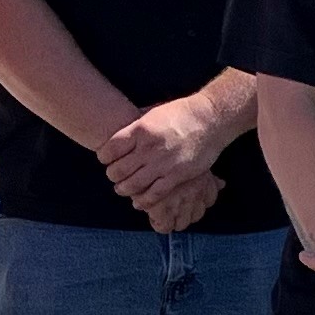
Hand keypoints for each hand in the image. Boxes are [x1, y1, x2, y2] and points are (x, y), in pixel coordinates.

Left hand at [96, 95, 228, 229]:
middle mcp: (149, 148)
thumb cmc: (180, 113)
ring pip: (132, 185)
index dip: (104, 158)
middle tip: (114, 176)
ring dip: (124, 190)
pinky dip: (143, 201)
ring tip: (124, 188)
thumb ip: (136, 126)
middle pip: (118, 170)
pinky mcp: (176, 176)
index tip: (106, 160)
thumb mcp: (153, 113)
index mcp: (140, 130)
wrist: (210, 119)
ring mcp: (162, 163)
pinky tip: (139, 201)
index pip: (110, 150)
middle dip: (112, 176)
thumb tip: (117, 134)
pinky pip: (154, 195)